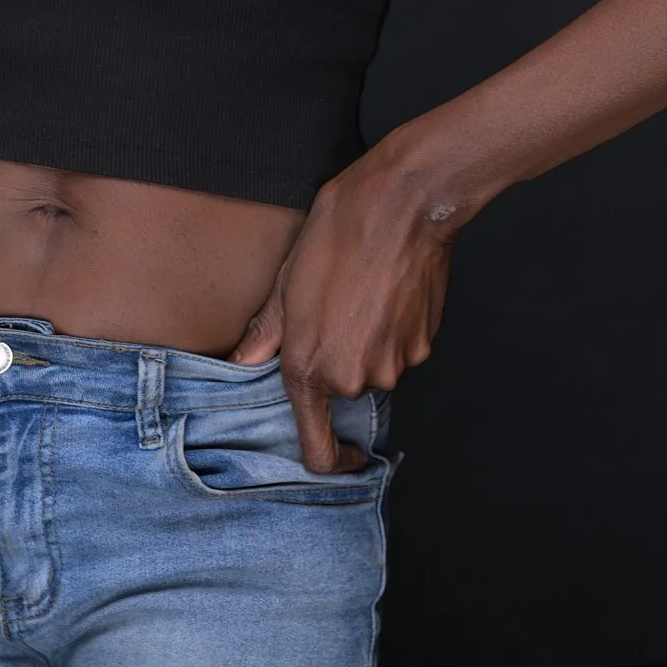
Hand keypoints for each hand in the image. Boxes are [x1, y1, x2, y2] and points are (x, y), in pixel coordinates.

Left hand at [230, 136, 457, 472]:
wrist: (401, 205)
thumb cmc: (337, 234)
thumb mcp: (287, 281)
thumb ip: (266, 334)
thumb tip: (241, 364)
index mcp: (312, 368)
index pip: (319, 451)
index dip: (329, 461)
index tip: (336, 452)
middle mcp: (356, 378)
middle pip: (346, 392)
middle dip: (340, 362)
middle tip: (335, 312)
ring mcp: (395, 363)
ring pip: (376, 368)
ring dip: (367, 344)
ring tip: (361, 292)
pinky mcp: (425, 344)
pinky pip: (403, 350)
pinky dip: (395, 330)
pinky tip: (388, 291)